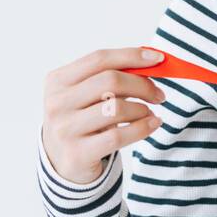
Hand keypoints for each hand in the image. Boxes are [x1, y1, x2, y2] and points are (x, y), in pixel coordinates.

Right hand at [41, 46, 167, 183]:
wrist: (63, 161)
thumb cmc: (81, 121)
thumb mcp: (86, 95)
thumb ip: (111, 77)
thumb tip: (150, 61)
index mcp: (58, 80)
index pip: (99, 59)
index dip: (131, 56)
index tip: (158, 59)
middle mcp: (57, 103)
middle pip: (110, 81)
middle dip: (142, 85)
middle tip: (158, 94)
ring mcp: (65, 129)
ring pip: (116, 109)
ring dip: (142, 109)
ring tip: (149, 113)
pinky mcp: (78, 153)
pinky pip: (118, 136)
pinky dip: (142, 128)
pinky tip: (152, 124)